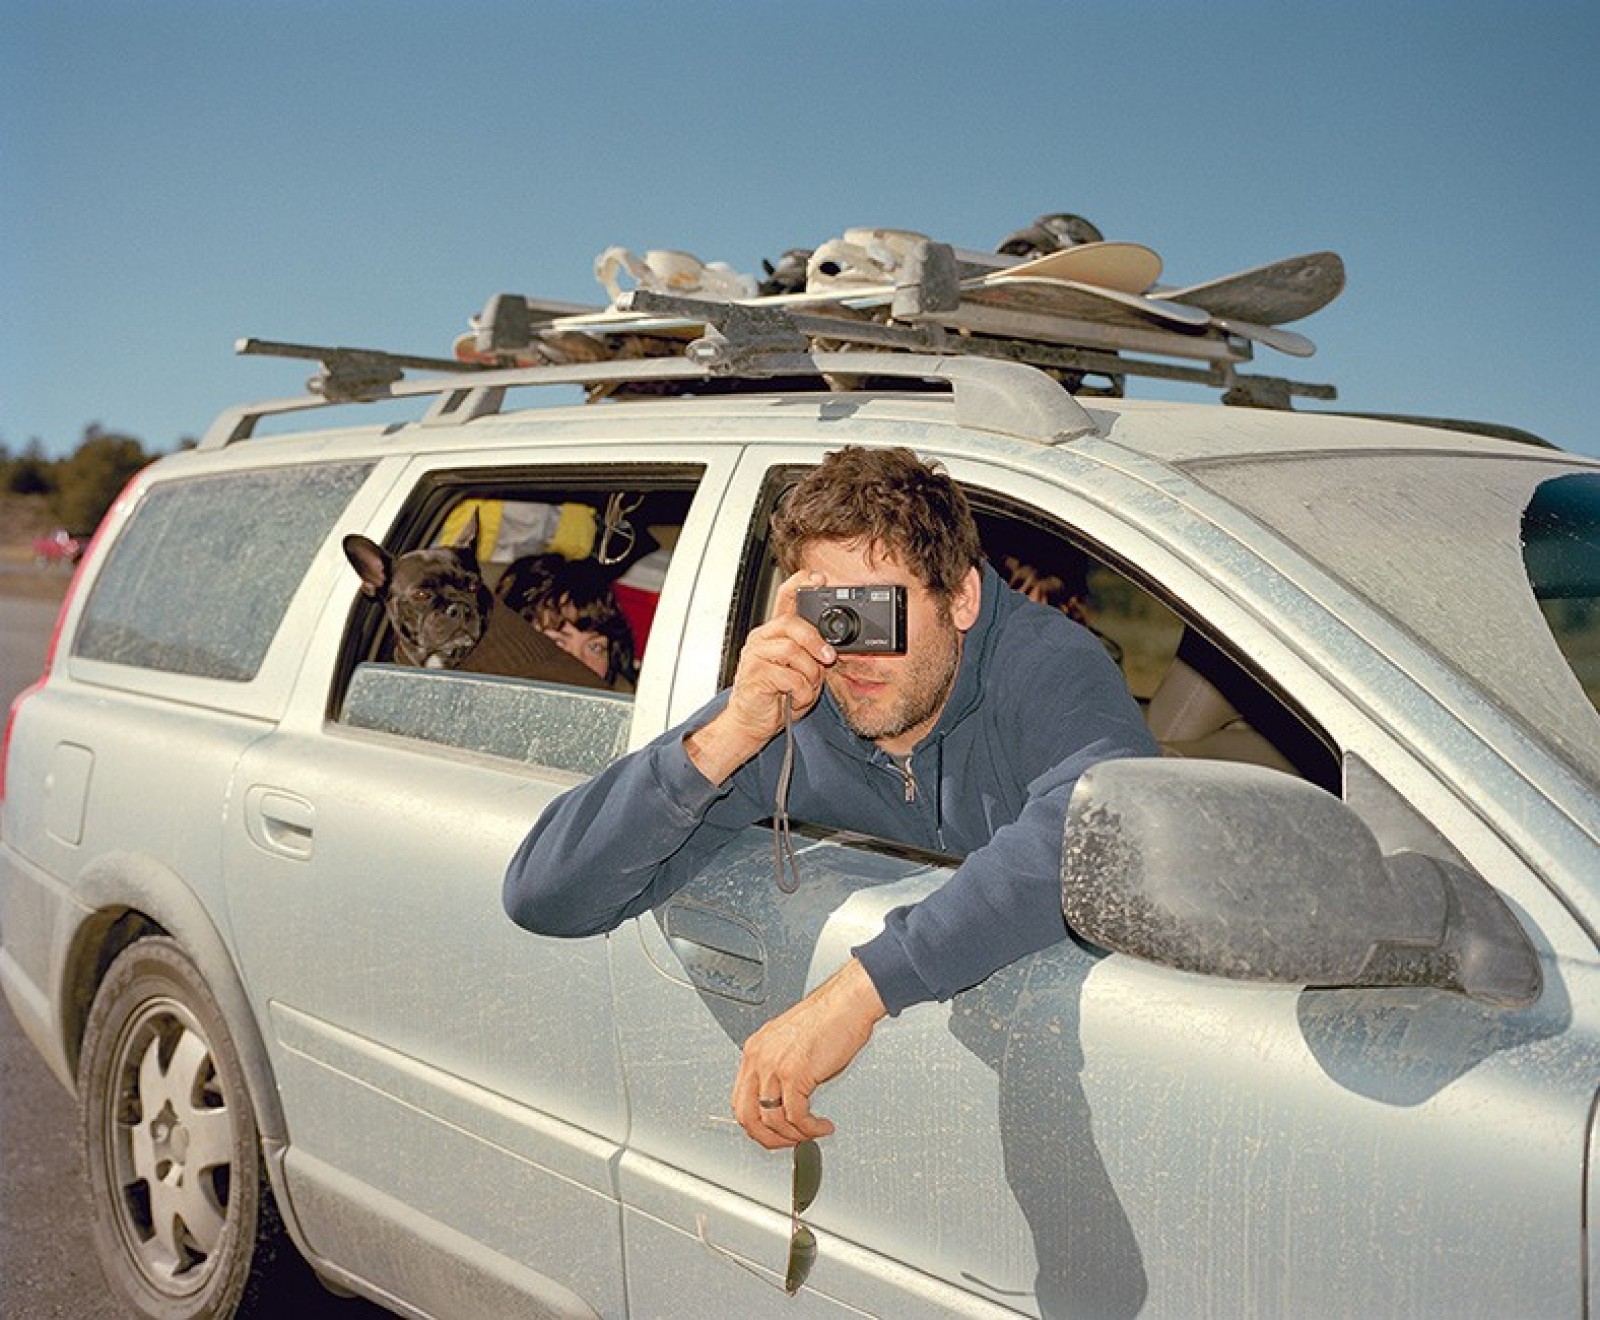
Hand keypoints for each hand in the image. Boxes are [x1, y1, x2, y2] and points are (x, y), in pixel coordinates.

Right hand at [686, 570, 835, 783]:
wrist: (752, 722)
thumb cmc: (776, 696)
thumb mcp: (801, 670)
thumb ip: (812, 653)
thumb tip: (832, 647)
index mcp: (774, 632)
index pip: (785, 597)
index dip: (801, 583)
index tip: (818, 578)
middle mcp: (762, 638)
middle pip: (793, 624)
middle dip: (816, 642)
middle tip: (828, 659)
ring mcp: (755, 655)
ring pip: (793, 651)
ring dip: (809, 674)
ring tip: (806, 687)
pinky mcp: (754, 675)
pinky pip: (789, 677)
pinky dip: (800, 691)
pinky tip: (795, 698)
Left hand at [731, 959, 886, 1148]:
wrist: (848, 1002)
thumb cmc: (829, 1018)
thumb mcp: (791, 1044)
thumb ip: (780, 1070)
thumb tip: (784, 1103)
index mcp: (755, 1049)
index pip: (740, 1099)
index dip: (756, 1123)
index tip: (773, 1131)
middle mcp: (759, 1057)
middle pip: (746, 1115)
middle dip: (767, 1137)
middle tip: (788, 1143)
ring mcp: (774, 1065)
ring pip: (771, 1120)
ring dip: (793, 1136)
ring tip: (811, 1134)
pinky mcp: (795, 1073)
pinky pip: (796, 1116)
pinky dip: (809, 1129)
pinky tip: (821, 1126)